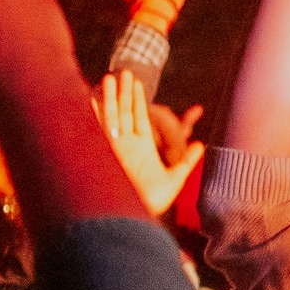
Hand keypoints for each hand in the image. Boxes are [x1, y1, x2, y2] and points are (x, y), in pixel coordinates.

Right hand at [94, 69, 197, 216]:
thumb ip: (187, 161)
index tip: (136, 83)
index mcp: (141, 147)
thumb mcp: (175, 178)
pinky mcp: (106, 153)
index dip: (137, 100)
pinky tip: (89, 99)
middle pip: (124, 112)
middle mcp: (126, 144)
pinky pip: (98, 130)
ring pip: (112, 116)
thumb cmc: (152, 202)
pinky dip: (94, 115)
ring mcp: (114, 147)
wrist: (134, 217)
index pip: (139, 118)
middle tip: (125, 72)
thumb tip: (201, 144)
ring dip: (110, 98)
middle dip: (123, 93)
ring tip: (110, 77)